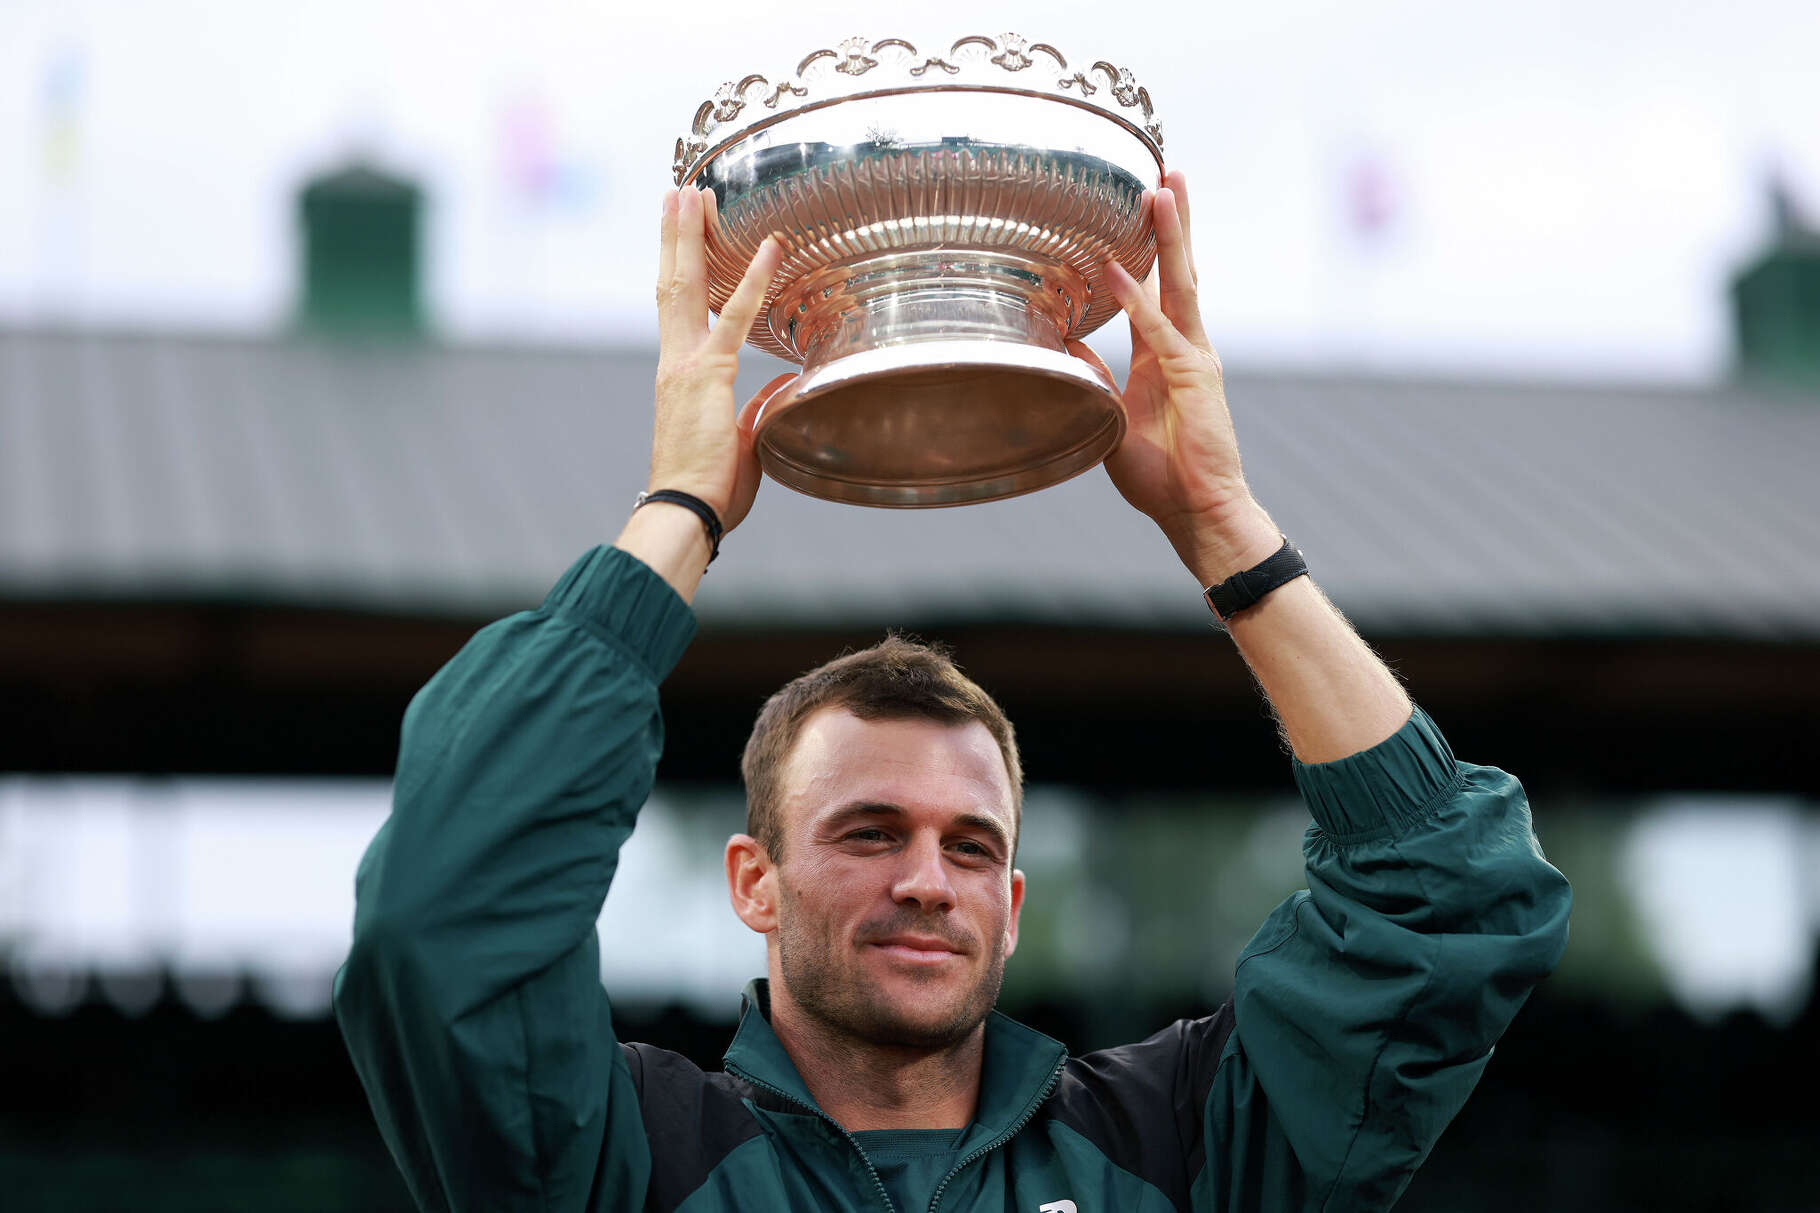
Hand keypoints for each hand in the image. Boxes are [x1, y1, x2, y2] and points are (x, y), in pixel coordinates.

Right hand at [652, 186, 792, 532]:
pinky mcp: (708, 375)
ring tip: (694, 193)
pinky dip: (754, 279)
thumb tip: (777, 389)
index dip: (678, 267)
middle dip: (675, 235)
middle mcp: (674, 362)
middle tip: (679, 192)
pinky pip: (735, 317)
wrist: (685, 510)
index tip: (681, 233)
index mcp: (679, 376)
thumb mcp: (741, 443)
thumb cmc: (709, 489)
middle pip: (671, 285)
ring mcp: (686, 365)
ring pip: (687, 287)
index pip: (677, 310)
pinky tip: (770, 247)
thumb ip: (753, 410)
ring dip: (691, 237)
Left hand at [1074, 170, 1279, 583]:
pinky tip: (1120, 266)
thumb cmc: (1161, 475)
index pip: (1156, 289)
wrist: (1196, 509)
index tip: (1142, 210)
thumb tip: (1062, 348)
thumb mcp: (1110, 419)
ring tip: (1162, 189)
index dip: (1149, 250)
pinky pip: (1158, 330)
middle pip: (1177, 272)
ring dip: (1169, 236)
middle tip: (1166, 172)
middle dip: (1173, 223)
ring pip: (1179, 284)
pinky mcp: (1192, 375)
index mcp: (1164, 356)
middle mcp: (1183, 347)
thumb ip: (1092, 380)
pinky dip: (1138, 298)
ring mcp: (1192, 357)